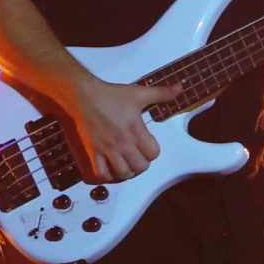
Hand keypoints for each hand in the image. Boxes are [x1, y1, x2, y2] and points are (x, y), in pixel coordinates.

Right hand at [59, 72, 180, 182]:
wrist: (84, 96)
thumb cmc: (111, 95)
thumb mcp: (140, 93)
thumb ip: (162, 93)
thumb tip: (180, 88)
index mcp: (136, 130)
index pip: (153, 153)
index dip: (153, 151)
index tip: (147, 144)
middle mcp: (123, 143)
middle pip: (140, 167)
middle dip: (142, 163)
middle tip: (138, 155)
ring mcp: (107, 149)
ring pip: (123, 173)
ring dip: (128, 171)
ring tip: (126, 162)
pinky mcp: (94, 152)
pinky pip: (102, 173)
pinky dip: (108, 175)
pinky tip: (111, 168)